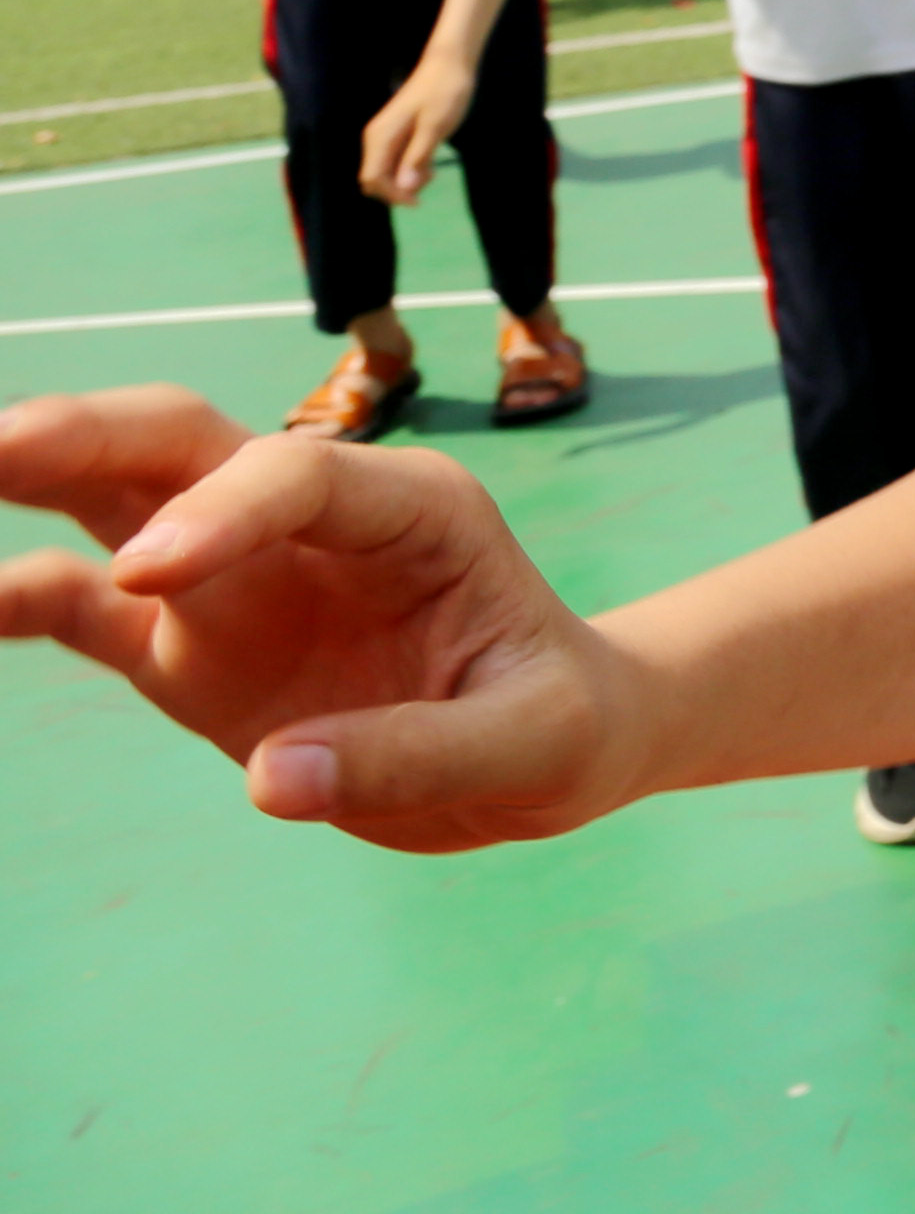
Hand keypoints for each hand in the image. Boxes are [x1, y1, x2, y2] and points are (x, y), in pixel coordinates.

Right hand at [0, 388, 640, 849]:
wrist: (556, 746)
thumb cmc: (560, 720)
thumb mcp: (535, 743)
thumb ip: (417, 755)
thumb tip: (270, 779)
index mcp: (412, 509)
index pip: (301, 476)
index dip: (224, 512)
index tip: (149, 577)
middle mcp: (312, 523)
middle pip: (186, 444)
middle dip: (89, 433)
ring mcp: (240, 579)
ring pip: (119, 502)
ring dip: (37, 479)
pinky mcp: (192, 648)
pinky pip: (88, 611)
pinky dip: (21, 599)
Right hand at [359, 62, 482, 203]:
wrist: (450, 63)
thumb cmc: (445, 92)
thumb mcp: (435, 127)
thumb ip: (418, 157)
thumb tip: (404, 187)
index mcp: (380, 137)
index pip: (372, 179)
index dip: (392, 194)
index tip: (418, 200)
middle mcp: (376, 138)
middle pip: (375, 179)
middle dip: (397, 190)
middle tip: (427, 183)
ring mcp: (386, 136)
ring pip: (386, 172)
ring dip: (405, 181)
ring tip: (432, 174)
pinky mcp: (398, 134)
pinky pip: (395, 161)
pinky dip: (409, 170)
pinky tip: (430, 166)